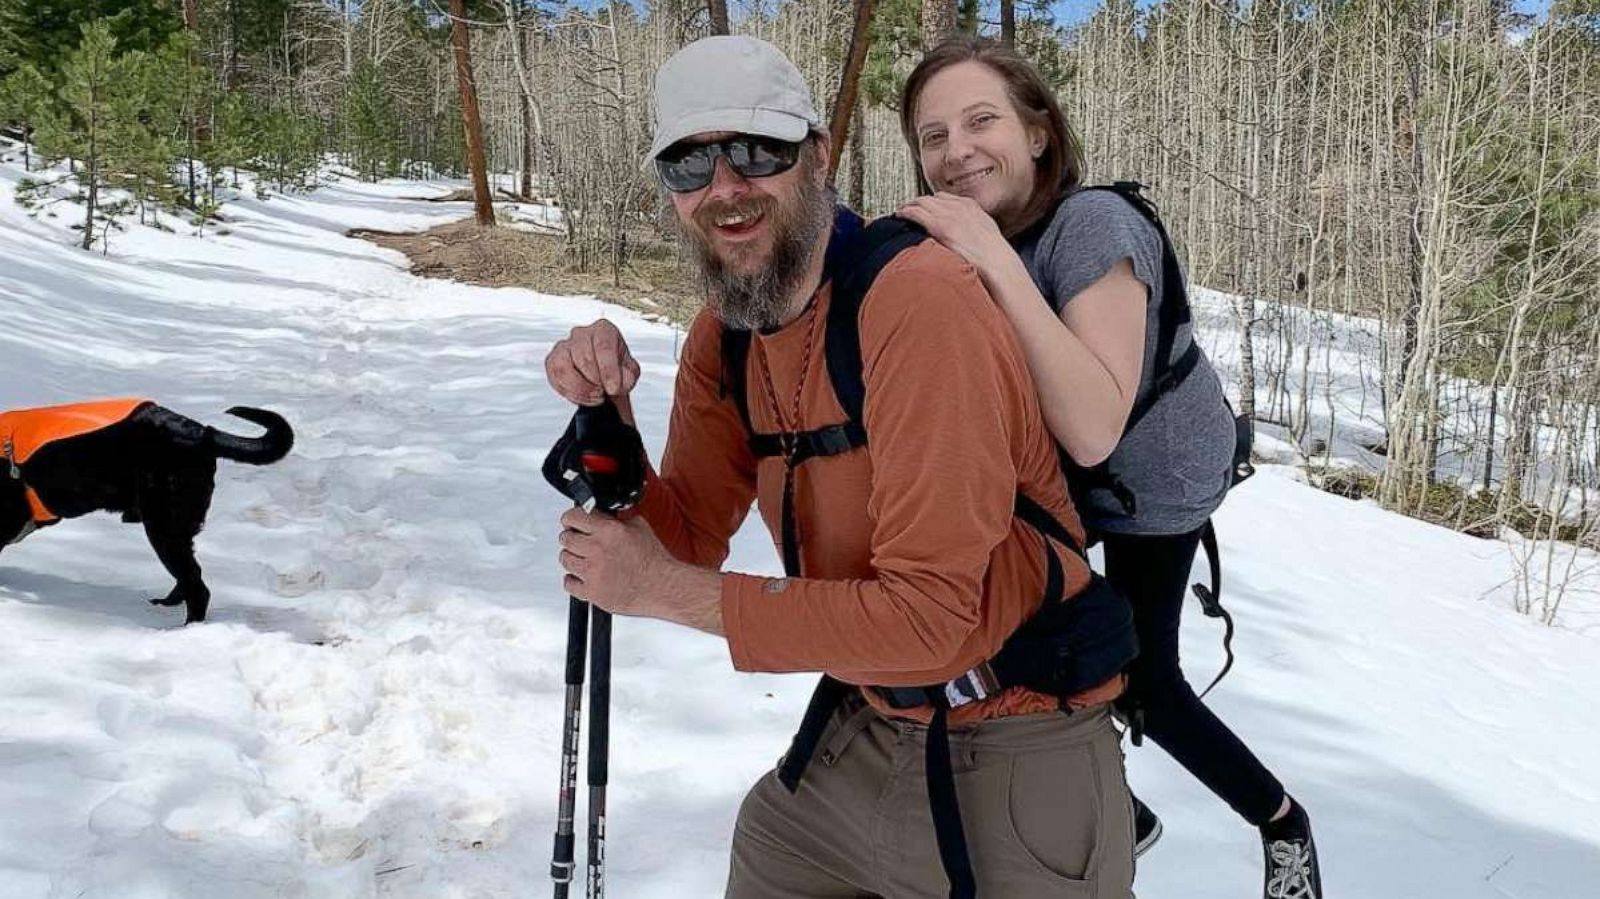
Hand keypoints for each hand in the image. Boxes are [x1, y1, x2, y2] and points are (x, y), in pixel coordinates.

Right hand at [544, 319, 640, 405]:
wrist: (606, 381)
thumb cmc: (617, 372)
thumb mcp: (630, 374)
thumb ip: (628, 375)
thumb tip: (617, 382)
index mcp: (604, 330)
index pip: (604, 345)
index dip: (608, 370)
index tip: (613, 388)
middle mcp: (582, 334)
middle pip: (584, 357)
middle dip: (595, 381)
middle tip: (604, 392)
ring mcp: (564, 346)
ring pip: (564, 367)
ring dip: (580, 388)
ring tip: (595, 395)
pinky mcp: (552, 361)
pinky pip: (554, 377)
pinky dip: (569, 392)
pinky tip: (582, 397)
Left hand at [557, 506, 672, 614]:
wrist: (662, 586)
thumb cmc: (654, 561)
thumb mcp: (639, 527)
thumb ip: (617, 519)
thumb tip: (603, 513)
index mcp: (608, 531)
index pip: (573, 517)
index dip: (570, 518)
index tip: (571, 521)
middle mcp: (597, 549)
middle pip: (565, 539)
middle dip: (571, 538)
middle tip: (578, 541)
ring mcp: (592, 572)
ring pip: (565, 559)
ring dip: (572, 557)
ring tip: (584, 559)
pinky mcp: (592, 592)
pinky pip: (569, 583)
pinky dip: (573, 579)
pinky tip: (583, 576)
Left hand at [897, 192, 1013, 277]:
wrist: (997, 263)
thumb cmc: (993, 256)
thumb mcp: (986, 234)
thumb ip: (972, 228)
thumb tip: (964, 235)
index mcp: (971, 207)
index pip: (945, 197)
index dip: (932, 202)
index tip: (925, 207)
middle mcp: (959, 207)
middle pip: (931, 198)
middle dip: (918, 202)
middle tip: (908, 208)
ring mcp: (949, 215)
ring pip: (921, 202)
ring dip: (909, 205)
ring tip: (901, 211)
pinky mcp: (940, 226)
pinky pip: (917, 213)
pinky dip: (906, 212)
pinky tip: (899, 215)